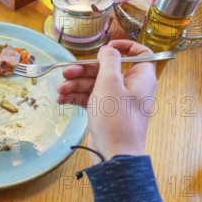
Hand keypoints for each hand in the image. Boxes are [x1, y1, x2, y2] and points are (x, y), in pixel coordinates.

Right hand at [57, 40, 156, 160]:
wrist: (114, 155)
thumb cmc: (116, 118)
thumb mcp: (110, 83)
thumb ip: (109, 61)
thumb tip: (108, 49)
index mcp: (140, 78)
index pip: (140, 54)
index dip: (124, 47)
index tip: (106, 47)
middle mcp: (130, 87)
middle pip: (107, 69)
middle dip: (84, 70)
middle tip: (66, 73)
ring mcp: (117, 101)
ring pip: (95, 84)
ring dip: (76, 85)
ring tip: (60, 90)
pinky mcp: (105, 113)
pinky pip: (90, 99)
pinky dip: (76, 97)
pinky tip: (61, 99)